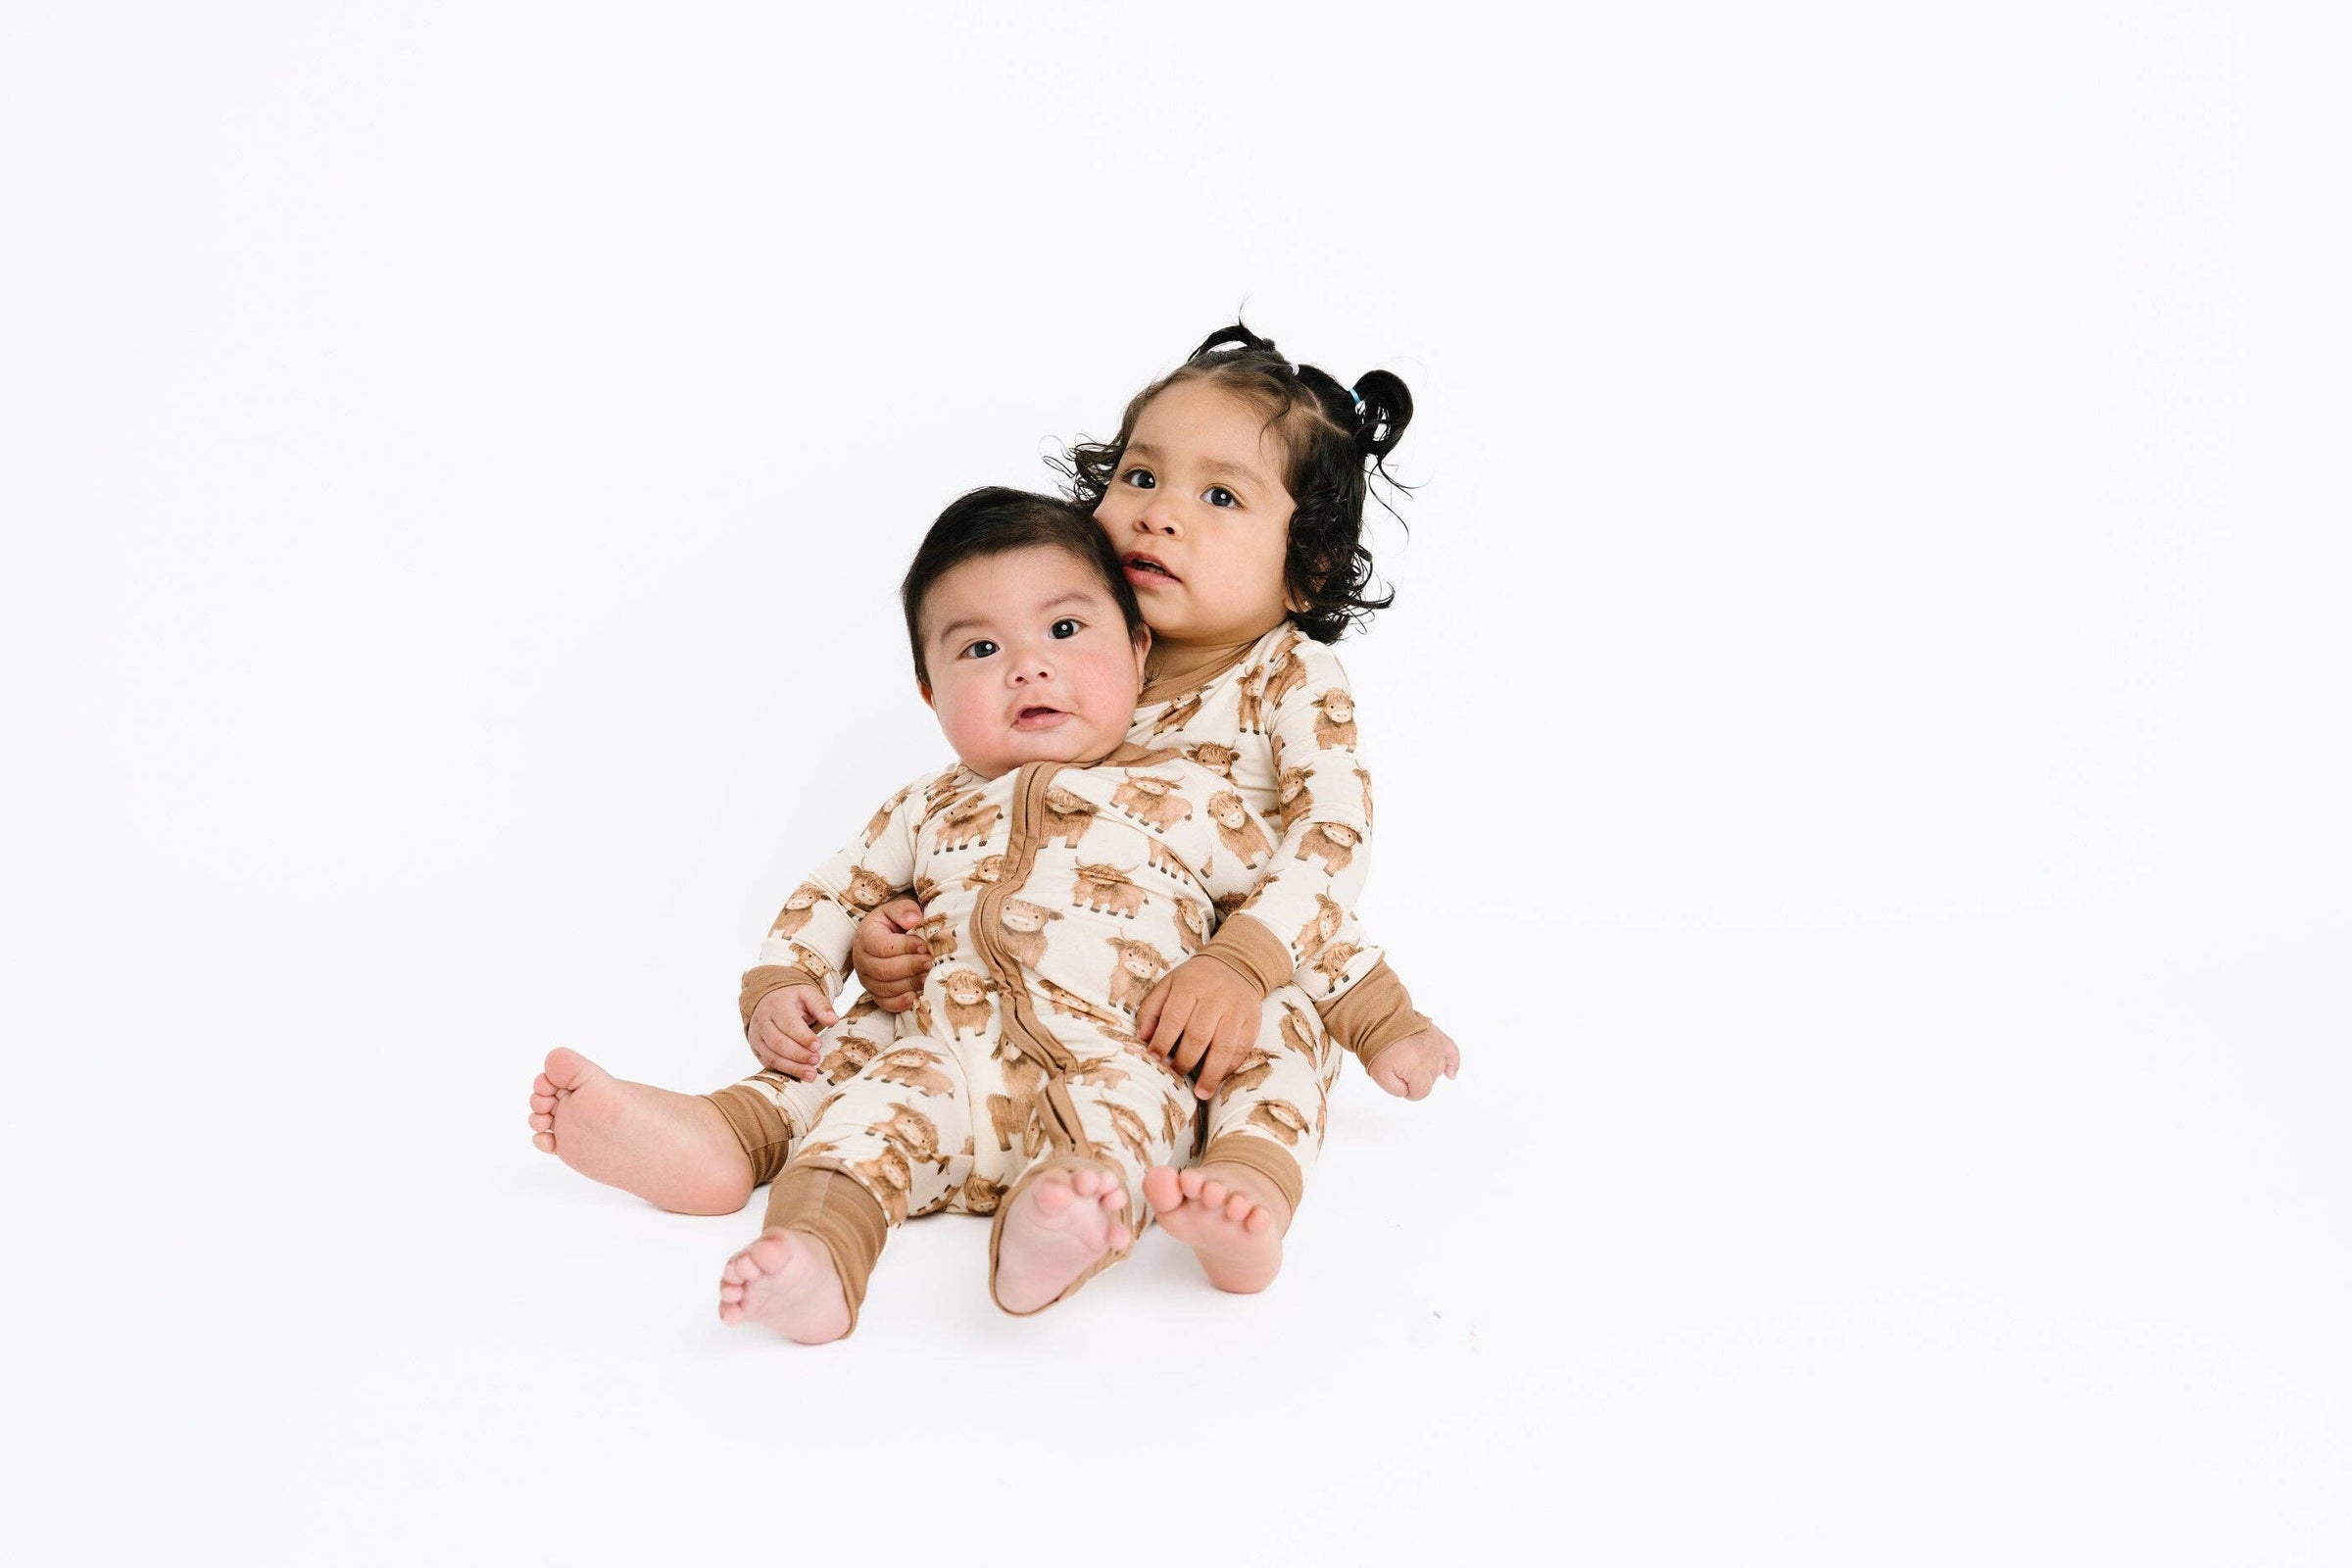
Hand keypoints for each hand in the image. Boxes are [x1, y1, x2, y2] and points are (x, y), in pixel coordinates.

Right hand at [747, 984, 836, 1079]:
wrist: (771, 1000)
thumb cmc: (793, 999)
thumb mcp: (808, 995)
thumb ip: (821, 1006)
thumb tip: (833, 1020)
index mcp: (775, 1006)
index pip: (788, 1024)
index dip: (803, 1037)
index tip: (818, 1046)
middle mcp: (762, 1022)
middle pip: (778, 1042)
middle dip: (798, 1054)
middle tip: (816, 1060)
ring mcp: (757, 1037)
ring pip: (772, 1056)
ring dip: (792, 1067)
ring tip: (811, 1073)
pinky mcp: (757, 1049)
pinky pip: (768, 1063)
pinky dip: (785, 1071)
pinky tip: (800, 1075)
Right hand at [852, 897, 928, 1011]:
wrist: (886, 934)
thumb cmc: (894, 921)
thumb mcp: (897, 908)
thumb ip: (904, 910)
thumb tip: (913, 921)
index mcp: (865, 936)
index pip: (882, 947)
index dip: (905, 948)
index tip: (923, 946)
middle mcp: (861, 959)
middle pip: (883, 970)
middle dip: (910, 967)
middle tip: (930, 962)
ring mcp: (866, 978)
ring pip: (885, 988)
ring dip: (909, 984)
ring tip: (928, 976)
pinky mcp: (875, 993)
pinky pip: (885, 1003)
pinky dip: (901, 1002)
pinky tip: (916, 995)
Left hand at [1137, 957, 1263, 1098]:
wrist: (1237, 964)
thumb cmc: (1195, 980)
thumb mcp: (1169, 984)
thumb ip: (1152, 1009)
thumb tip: (1142, 1038)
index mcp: (1190, 986)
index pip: (1174, 1018)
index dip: (1163, 1041)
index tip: (1154, 1059)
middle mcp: (1215, 998)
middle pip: (1198, 1036)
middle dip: (1184, 1061)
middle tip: (1175, 1075)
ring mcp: (1236, 1010)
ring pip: (1223, 1047)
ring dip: (1211, 1074)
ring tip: (1201, 1093)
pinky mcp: (1252, 1021)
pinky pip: (1242, 1049)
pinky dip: (1230, 1067)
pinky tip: (1219, 1078)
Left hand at [1368, 1022, 1458, 1100]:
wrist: (1380, 1021)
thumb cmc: (1379, 1046)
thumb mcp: (1380, 1075)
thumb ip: (1397, 1090)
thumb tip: (1409, 1091)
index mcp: (1417, 1067)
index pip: (1422, 1092)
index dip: (1410, 1092)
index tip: (1400, 1084)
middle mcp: (1431, 1057)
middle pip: (1430, 1080)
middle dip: (1416, 1079)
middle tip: (1401, 1067)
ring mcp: (1436, 1045)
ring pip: (1438, 1068)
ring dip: (1427, 1069)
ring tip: (1412, 1060)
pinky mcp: (1438, 1036)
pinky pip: (1452, 1051)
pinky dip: (1453, 1063)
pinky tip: (1451, 1073)